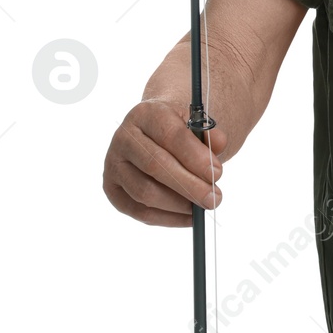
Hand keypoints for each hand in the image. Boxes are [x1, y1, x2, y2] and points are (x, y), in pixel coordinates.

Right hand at [103, 96, 228, 227]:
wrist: (155, 134)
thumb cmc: (180, 131)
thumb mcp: (196, 125)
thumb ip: (209, 134)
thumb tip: (220, 144)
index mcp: (146, 114)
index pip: (170, 135)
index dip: (195, 156)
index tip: (217, 173)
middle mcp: (124, 138)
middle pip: (155, 165)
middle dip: (189, 185)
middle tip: (214, 198)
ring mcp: (113, 164)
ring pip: (145, 192)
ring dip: (178, 204)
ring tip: (203, 206)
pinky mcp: (112, 189)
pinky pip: (139, 211)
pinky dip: (167, 218)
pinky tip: (189, 217)